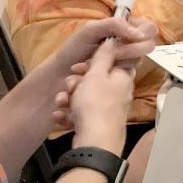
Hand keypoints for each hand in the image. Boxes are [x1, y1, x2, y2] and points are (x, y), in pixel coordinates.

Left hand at [49, 16, 157, 78]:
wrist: (59, 75)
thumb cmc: (74, 49)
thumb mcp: (91, 30)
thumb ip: (114, 25)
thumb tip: (139, 34)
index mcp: (125, 29)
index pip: (149, 28)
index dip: (143, 33)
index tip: (128, 38)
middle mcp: (130, 45)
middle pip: (148, 46)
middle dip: (127, 50)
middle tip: (111, 53)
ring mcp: (128, 62)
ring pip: (138, 61)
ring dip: (116, 62)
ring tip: (93, 64)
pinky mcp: (123, 78)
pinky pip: (129, 76)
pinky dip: (110, 74)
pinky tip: (94, 74)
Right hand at [63, 40, 132, 155]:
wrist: (94, 142)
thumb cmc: (96, 104)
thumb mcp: (96, 75)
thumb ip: (103, 56)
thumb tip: (113, 40)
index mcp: (123, 78)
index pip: (112, 63)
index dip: (93, 62)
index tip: (79, 66)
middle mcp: (119, 93)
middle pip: (95, 81)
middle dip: (76, 83)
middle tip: (69, 86)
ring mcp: (109, 110)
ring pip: (85, 98)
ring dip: (69, 98)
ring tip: (61, 102)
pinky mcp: (98, 124)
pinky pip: (81, 114)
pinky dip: (69, 114)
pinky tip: (59, 116)